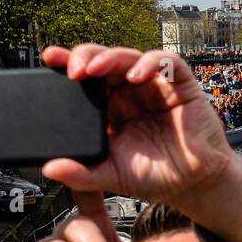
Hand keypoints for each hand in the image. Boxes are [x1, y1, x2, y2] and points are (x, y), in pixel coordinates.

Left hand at [39, 45, 234, 212]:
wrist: (192, 185)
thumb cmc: (155, 175)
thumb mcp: (111, 176)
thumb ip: (80, 174)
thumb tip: (50, 169)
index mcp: (111, 107)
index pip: (86, 78)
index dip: (68, 63)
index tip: (49, 58)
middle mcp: (131, 92)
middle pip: (105, 60)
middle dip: (86, 57)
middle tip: (72, 68)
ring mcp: (155, 85)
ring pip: (131, 57)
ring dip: (111, 58)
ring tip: (96, 68)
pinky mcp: (181, 85)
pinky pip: (168, 63)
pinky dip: (151, 63)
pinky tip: (137, 75)